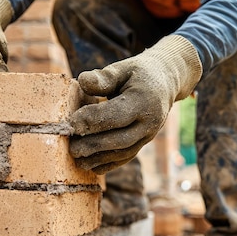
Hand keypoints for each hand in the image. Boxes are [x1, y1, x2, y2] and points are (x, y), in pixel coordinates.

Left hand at [69, 35, 202, 173]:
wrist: (165, 83)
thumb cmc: (138, 73)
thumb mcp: (123, 69)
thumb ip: (104, 77)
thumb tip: (82, 81)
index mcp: (145, 100)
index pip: (117, 115)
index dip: (93, 120)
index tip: (71, 123)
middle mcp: (150, 122)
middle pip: (120, 139)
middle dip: (93, 145)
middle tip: (71, 147)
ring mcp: (149, 136)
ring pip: (123, 152)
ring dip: (98, 158)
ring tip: (76, 159)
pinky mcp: (144, 143)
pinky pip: (126, 157)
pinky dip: (108, 164)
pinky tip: (90, 166)